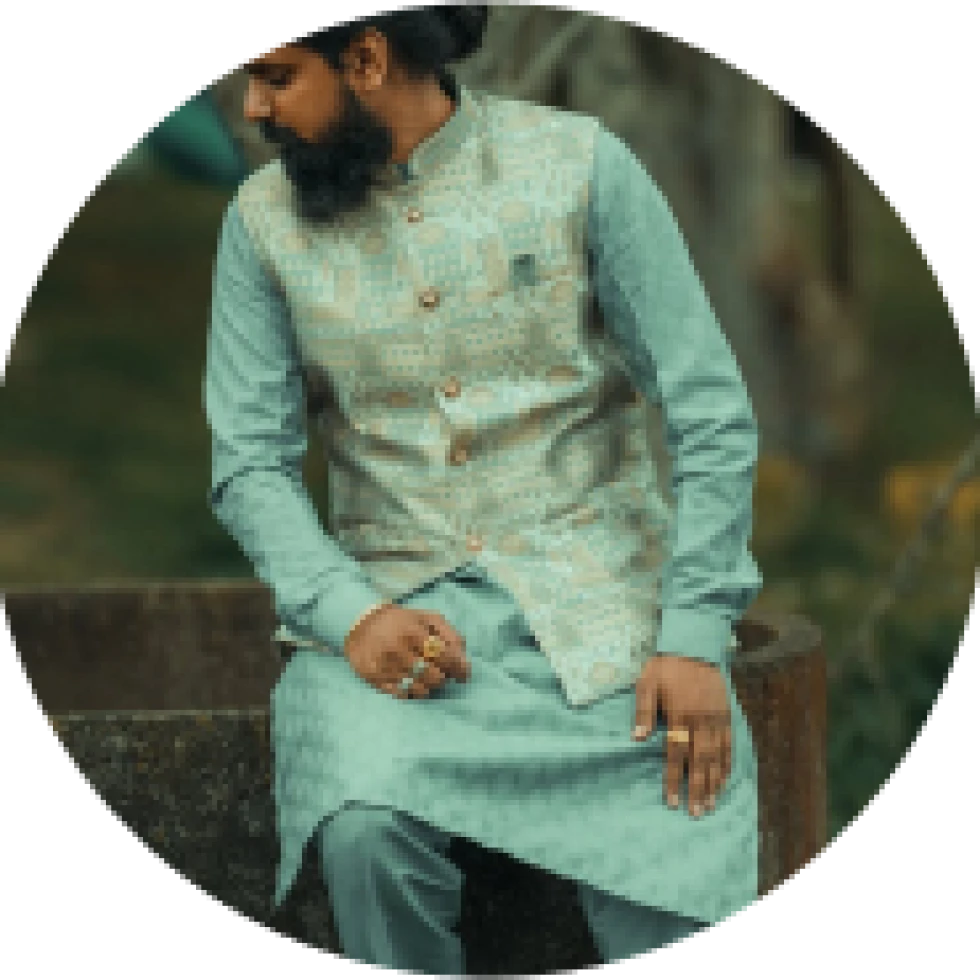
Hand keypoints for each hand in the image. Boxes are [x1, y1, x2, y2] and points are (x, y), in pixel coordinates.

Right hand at [343, 604, 470, 698]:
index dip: (459, 668)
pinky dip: (412, 693)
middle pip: (434, 676)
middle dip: (443, 677)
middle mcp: (398, 649)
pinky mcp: (374, 678)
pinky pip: (401, 694)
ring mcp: (385, 666)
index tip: (462, 674)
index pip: (445, 657)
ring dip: (429, 686)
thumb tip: (463, 657)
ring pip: (418, 688)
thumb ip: (448, 633)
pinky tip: (413, 685)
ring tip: (427, 679)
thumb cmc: (401, 621)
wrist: (360, 624)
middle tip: (441, 673)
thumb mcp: (426, 618)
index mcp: (413, 631)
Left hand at [631, 654, 730, 817]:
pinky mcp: (726, 716)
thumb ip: (643, 710)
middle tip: (695, 813)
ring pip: (716, 757)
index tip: (671, 801)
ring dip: (713, 783)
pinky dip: (727, 765)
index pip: (676, 753)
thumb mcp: (647, 682)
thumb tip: (637, 738)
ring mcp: (716, 719)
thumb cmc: (666, 666)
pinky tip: (724, 780)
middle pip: (700, 761)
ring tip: (710, 805)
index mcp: (680, 714)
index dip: (674, 778)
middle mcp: (701, 720)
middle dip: (697, 789)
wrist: (695, 647)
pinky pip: (728, 745)